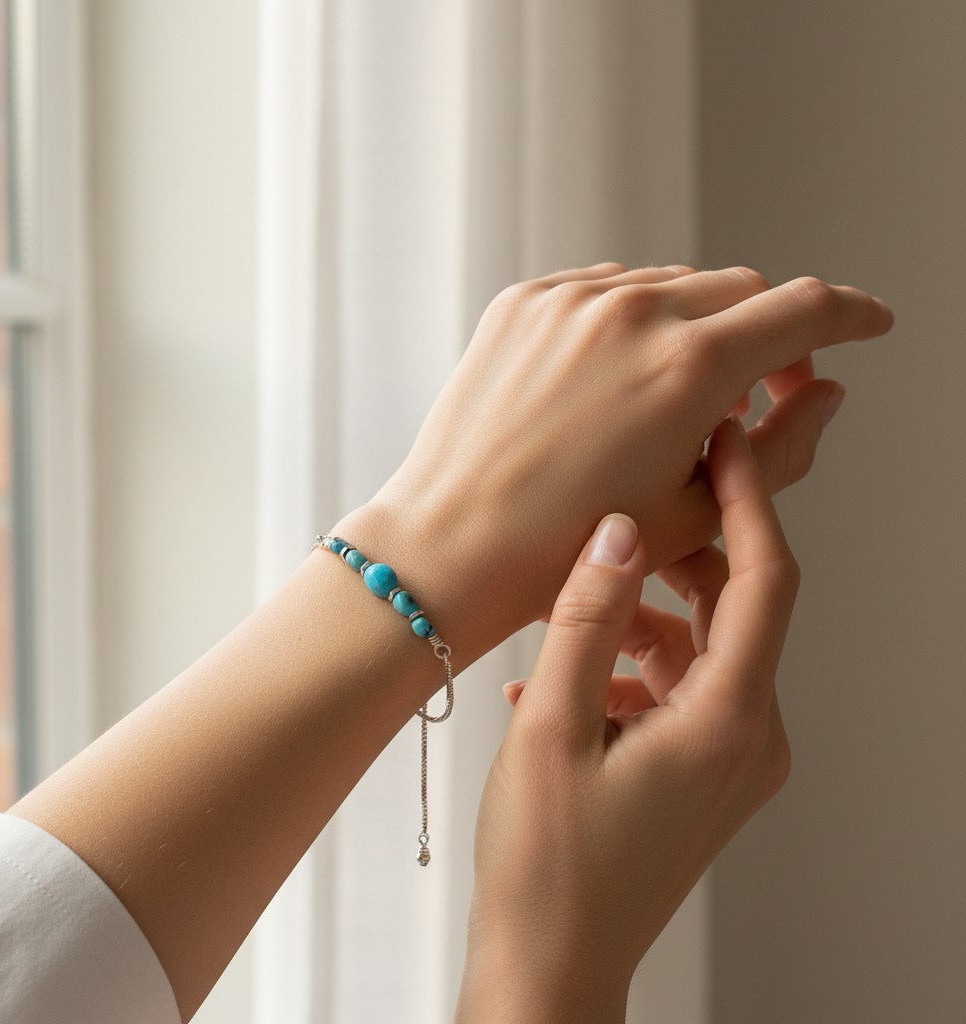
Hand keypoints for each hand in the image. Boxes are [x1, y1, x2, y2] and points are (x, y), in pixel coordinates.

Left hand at [339, 263, 889, 669]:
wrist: (453, 546)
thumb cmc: (568, 550)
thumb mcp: (698, 514)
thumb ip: (782, 449)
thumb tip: (825, 395)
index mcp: (688, 367)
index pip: (804, 310)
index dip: (852, 316)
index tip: (868, 324)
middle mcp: (631, 313)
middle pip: (742, 291)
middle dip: (769, 334)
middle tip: (763, 392)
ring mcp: (570, 299)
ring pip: (673, 286)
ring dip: (697, 329)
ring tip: (677, 401)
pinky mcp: (525, 301)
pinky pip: (608, 289)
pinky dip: (633, 322)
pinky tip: (619, 380)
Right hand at [456, 416, 797, 1022]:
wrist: (551, 964)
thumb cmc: (547, 867)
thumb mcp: (551, 726)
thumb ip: (588, 618)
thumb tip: (619, 529)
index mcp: (727, 722)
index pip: (763, 579)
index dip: (747, 499)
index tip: (724, 441)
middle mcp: (748, 738)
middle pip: (736, 608)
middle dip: (682, 552)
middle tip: (626, 508)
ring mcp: (730, 760)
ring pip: (700, 648)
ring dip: (640, 618)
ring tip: (569, 613)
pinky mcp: (703, 773)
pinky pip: (680, 690)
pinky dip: (631, 667)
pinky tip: (564, 678)